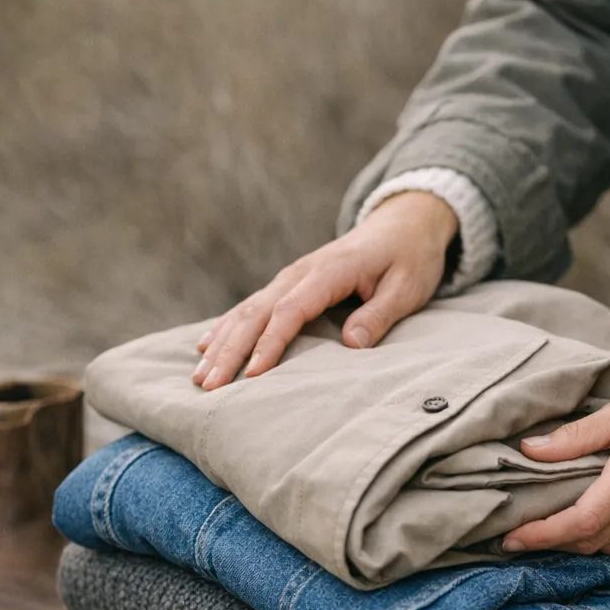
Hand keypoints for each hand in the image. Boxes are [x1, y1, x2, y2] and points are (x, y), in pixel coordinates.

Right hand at [193, 191, 458, 388]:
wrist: (404, 223)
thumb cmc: (409, 258)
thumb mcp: (407, 287)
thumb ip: (380, 314)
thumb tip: (351, 344)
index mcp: (329, 271)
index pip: (290, 310)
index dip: (270, 343)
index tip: (253, 375)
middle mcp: (301, 272)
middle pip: (257, 313)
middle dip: (230, 351)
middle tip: (209, 386)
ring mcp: (291, 277)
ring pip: (247, 311)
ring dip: (222, 344)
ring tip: (200, 377)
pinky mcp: (289, 284)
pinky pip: (252, 307)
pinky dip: (227, 328)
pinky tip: (206, 347)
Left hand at [501, 346, 609, 554]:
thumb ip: (580, 434)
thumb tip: (530, 450)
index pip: (582, 521)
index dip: (543, 536)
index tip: (512, 539)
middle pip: (596, 541)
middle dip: (556, 543)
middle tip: (525, 534)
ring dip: (586, 543)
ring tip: (557, 530)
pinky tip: (603, 524)